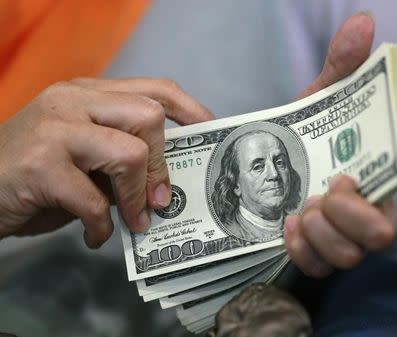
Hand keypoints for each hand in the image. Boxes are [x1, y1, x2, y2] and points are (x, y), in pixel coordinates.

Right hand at [0, 78, 212, 247]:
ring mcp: (54, 128)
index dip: (190, 110)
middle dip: (161, 164)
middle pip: (148, 116)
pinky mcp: (40, 165)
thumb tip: (166, 184)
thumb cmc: (36, 174)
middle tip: (161, 200)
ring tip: (134, 221)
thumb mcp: (85, 155)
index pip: (155, 88)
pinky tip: (94, 236)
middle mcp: (72, 101)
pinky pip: (93, 201)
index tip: (210, 133)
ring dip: (136, 198)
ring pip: (128, 153)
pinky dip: (100, 227)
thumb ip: (121, 157)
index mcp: (89, 93)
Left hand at [284, 12, 396, 276]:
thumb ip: (340, 67)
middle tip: (330, 187)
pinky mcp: (318, 253)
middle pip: (384, 230)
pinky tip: (288, 225)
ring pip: (352, 254)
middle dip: (353, 212)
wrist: (274, 170)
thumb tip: (362, 21)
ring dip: (323, 230)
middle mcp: (369, 205)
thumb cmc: (306, 138)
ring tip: (301, 208)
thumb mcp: (318, 101)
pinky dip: (302, 248)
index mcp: (376, 165)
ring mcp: (345, 235)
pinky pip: (318, 266)